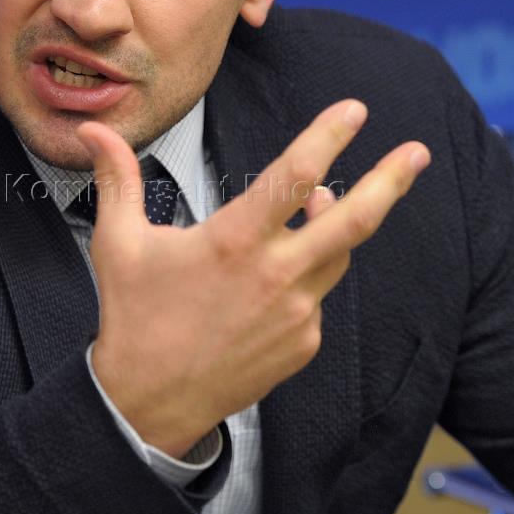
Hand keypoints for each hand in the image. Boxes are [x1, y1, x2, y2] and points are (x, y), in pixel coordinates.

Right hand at [76, 99, 429, 456]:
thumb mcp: (119, 243)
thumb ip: (116, 178)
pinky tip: (274, 280)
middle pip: (354, 220)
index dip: (329, 135)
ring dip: (334, 225)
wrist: (149, 403)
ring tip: (319, 204)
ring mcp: (296, 314)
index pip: (295, 174)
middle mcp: (276, 275)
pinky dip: (307, 277)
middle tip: (419, 152)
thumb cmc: (134, 317)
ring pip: (337, 256)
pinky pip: (318, 298)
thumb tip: (93, 129)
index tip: (355, 110)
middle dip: (392, 180)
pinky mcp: (303, 344)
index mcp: (235, 241)